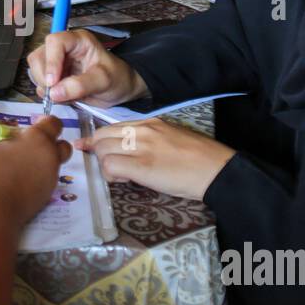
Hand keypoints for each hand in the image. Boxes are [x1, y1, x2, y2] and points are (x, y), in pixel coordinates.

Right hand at [0, 115, 72, 232]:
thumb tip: (10, 127)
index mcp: (38, 139)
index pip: (54, 123)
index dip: (44, 122)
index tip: (31, 126)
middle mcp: (51, 156)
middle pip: (62, 145)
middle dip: (50, 142)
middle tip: (29, 147)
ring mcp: (52, 177)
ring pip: (54, 163)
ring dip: (43, 160)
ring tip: (20, 166)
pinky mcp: (47, 195)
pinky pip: (47, 179)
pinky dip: (38, 177)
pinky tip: (19, 182)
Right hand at [27, 29, 147, 106]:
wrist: (120, 90)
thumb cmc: (117, 78)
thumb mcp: (104, 81)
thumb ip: (80, 85)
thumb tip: (54, 93)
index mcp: (77, 40)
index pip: (54, 42)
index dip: (51, 61)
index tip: (53, 83)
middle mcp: (63, 48)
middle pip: (39, 56)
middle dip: (44, 77)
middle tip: (57, 94)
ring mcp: (56, 62)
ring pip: (36, 71)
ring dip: (45, 87)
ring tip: (65, 96)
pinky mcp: (53, 76)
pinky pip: (40, 84)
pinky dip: (48, 95)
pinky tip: (65, 98)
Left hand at [77, 117, 234, 200]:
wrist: (216, 169)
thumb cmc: (199, 158)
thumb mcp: (171, 138)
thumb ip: (149, 140)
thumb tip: (131, 151)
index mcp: (149, 123)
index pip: (111, 127)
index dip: (97, 140)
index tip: (88, 148)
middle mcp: (142, 131)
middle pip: (102, 137)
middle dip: (99, 153)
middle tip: (113, 168)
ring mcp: (141, 147)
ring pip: (103, 151)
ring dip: (106, 166)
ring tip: (123, 176)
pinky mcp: (142, 166)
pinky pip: (111, 166)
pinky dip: (112, 175)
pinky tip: (125, 180)